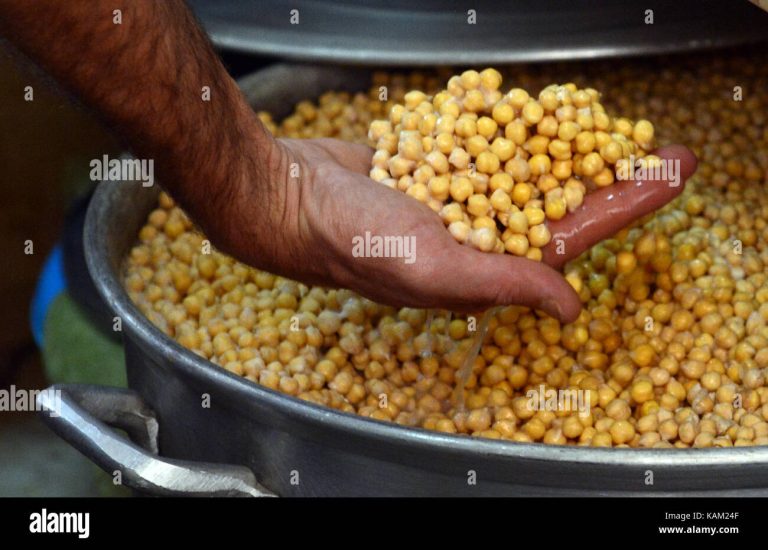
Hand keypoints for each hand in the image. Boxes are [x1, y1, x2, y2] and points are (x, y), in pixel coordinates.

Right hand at [214, 137, 695, 323]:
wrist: (289, 194)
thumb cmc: (350, 240)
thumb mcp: (433, 269)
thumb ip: (503, 283)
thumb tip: (571, 309)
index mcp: (483, 266)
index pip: (571, 236)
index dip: (623, 209)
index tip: (668, 181)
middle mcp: (476, 232)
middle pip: (561, 198)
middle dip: (613, 174)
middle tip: (663, 151)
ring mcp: (457, 194)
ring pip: (529, 166)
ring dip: (575, 146)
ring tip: (618, 126)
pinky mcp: (435, 162)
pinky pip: (489, 143)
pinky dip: (520, 129)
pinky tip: (549, 116)